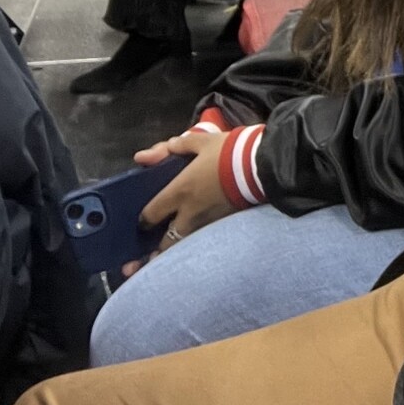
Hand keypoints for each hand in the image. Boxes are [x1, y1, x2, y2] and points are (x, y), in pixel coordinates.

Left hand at [125, 132, 233, 272]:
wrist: (261, 165)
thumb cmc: (228, 152)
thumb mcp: (200, 142)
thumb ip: (170, 148)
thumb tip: (142, 157)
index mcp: (179, 192)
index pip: (150, 215)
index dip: (142, 220)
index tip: (142, 222)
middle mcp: (189, 213)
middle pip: (165, 242)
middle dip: (153, 251)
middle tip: (143, 257)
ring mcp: (207, 223)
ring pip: (183, 247)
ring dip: (171, 254)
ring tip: (163, 262)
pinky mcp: (223, 226)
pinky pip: (200, 242)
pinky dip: (192, 248)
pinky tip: (191, 251)